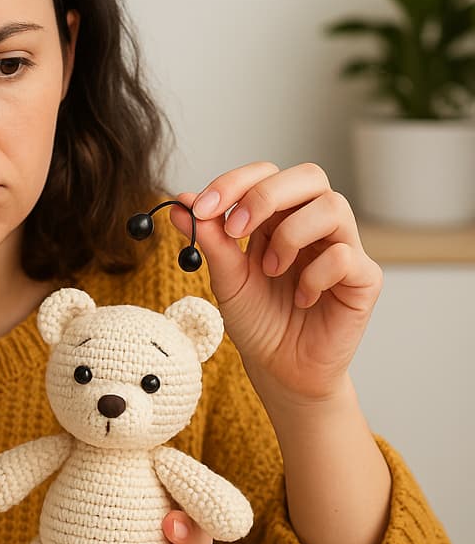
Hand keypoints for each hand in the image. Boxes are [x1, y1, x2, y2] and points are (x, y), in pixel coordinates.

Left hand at [173, 161, 382, 405]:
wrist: (280, 369)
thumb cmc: (258, 320)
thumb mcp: (226, 278)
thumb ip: (209, 239)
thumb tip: (180, 203)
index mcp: (280, 216)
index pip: (266, 175)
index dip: (234, 183)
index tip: (201, 208)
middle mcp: (315, 223)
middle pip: (308, 176)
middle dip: (265, 196)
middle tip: (234, 230)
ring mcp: (344, 246)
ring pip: (333, 206)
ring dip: (290, 235)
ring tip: (270, 270)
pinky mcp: (364, 278)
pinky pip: (345, 256)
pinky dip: (314, 275)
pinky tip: (301, 298)